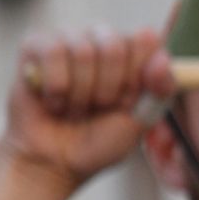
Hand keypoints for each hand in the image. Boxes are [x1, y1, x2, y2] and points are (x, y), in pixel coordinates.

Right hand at [0, 26, 173, 192]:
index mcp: (134, 54)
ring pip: (83, 51)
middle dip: (108, 88)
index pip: (147, 42)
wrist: (56, 161)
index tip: (127, 104)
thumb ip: (159, 91)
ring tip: (75, 108)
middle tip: (98, 108)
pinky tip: (54, 101)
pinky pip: (53, 52)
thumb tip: (162, 59)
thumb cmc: (101, 140)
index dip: (137, 80)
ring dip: (81, 94)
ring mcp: (69, 38)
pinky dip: (57, 88)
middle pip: (115, 45)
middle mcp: (103, 39)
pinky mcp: (35, 44)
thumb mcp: (140, 121)